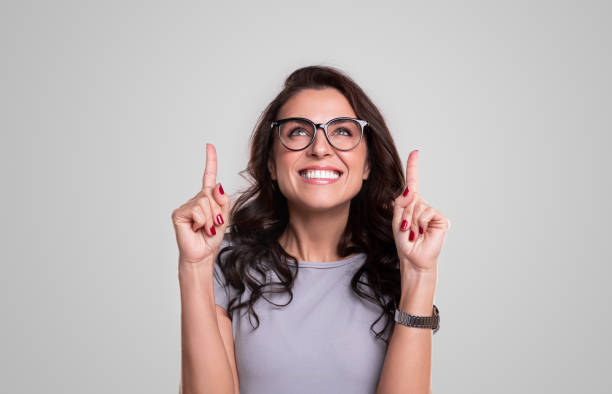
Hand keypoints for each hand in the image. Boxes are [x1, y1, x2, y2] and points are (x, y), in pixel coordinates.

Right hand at [171, 143, 230, 265]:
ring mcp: (186, 206)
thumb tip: (217, 185)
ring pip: (206, 203)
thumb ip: (223, 201)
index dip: (210, 161)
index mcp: (207, 199)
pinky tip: (197, 229)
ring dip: (210, 219)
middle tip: (212, 225)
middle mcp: (196, 199)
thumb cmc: (211, 238)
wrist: (202, 255)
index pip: (208, 176)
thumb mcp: (224, 218)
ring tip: (204, 228)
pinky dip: (202, 221)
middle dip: (217, 212)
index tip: (209, 146)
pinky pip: (197, 210)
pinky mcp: (179, 213)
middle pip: (212, 195)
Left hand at [392, 150, 450, 271]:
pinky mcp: (441, 220)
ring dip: (411, 222)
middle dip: (404, 215)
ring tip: (414, 233)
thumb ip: (401, 203)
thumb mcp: (397, 220)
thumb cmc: (405, 242)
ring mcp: (433, 213)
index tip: (415, 152)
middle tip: (407, 229)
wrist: (414, 259)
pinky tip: (423, 234)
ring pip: (418, 207)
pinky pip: (427, 214)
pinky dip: (421, 224)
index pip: (413, 182)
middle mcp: (423, 206)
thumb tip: (410, 190)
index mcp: (412, 204)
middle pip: (410, 199)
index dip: (413, 167)